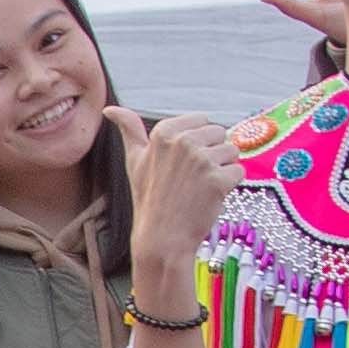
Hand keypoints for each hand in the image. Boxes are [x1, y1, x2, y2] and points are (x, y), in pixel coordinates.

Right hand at [105, 105, 242, 311]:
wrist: (161, 238)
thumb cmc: (149, 200)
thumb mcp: (134, 160)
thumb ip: (128, 129)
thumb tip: (110, 109)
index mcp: (164, 132)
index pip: (203, 121)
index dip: (199, 143)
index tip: (183, 164)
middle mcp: (183, 141)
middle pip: (220, 134)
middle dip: (212, 154)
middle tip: (192, 179)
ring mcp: (201, 160)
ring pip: (232, 152)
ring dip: (222, 170)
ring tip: (200, 188)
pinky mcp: (218, 180)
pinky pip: (238, 172)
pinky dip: (230, 186)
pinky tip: (209, 197)